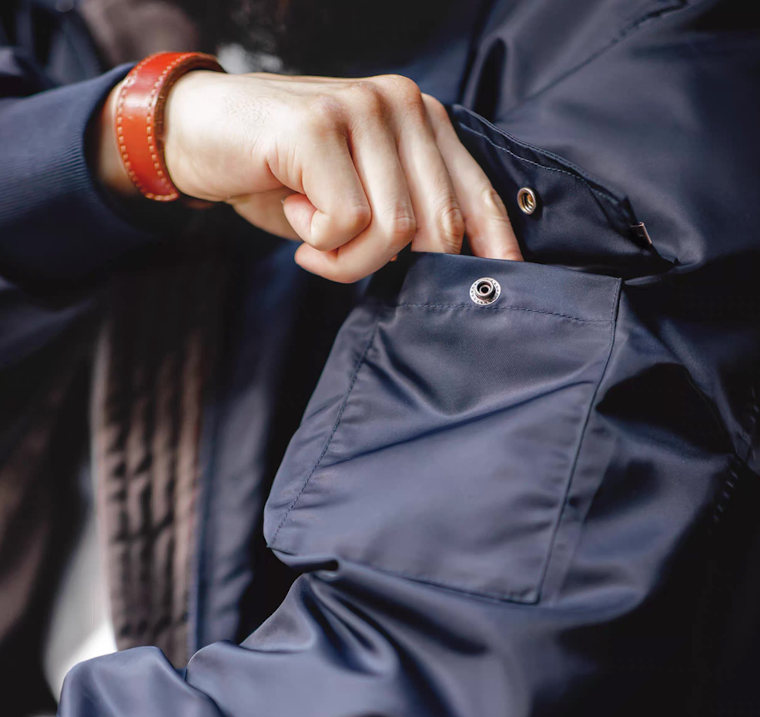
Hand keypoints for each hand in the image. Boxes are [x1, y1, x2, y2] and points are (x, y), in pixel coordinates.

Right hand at [98, 70, 521, 282]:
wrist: (196, 134)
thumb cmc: (280, 175)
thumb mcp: (355, 197)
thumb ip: (404, 216)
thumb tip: (452, 266)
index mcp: (419, 119)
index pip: (475, 192)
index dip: (492, 244)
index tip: (503, 281)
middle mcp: (400, 104)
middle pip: (438, 225)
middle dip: (387, 264)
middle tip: (335, 256)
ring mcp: (361, 108)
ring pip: (393, 229)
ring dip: (346, 258)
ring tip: (311, 235)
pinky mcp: (319, 127)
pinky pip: (346, 221)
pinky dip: (318, 242)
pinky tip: (291, 211)